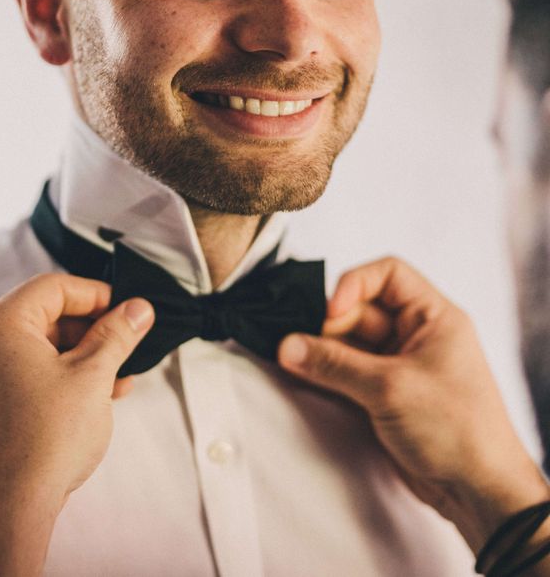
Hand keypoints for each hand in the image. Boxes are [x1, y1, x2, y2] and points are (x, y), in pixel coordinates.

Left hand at [0, 273, 153, 576]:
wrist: (13, 505)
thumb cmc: (47, 437)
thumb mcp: (93, 374)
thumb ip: (117, 333)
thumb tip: (137, 309)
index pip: (53, 288)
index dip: (96, 295)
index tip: (126, 309)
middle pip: (46, 315)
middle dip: (93, 328)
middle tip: (127, 339)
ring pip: (41, 345)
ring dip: (84, 354)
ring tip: (121, 373)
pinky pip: (29, 370)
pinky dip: (63, 373)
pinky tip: (101, 391)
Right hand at [278, 257, 548, 553]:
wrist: (477, 491)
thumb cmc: (456, 429)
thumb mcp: (390, 388)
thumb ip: (333, 364)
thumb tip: (288, 346)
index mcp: (433, 317)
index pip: (388, 274)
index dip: (355, 284)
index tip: (330, 311)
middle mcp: (415, 335)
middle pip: (359, 310)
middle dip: (328, 326)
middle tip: (301, 347)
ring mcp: (398, 365)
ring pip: (348, 342)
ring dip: (322, 352)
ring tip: (296, 363)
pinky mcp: (383, 393)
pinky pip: (346, 371)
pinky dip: (325, 373)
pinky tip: (304, 377)